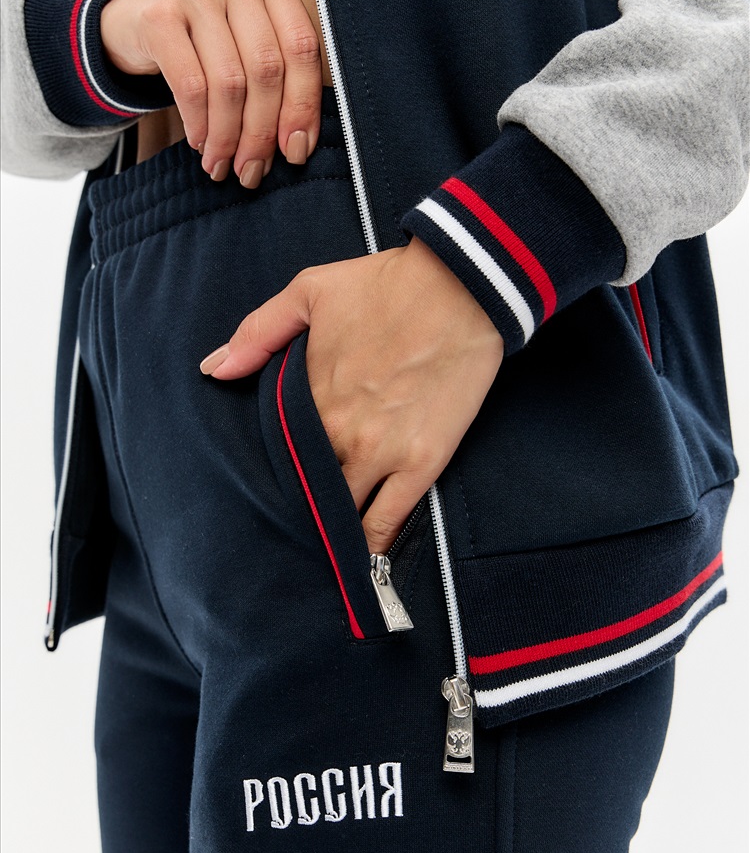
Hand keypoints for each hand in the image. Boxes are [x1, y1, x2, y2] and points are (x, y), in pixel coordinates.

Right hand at [100, 0, 321, 183]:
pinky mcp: (160, 15)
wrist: (133, 18)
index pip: (301, 47)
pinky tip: (201, 142)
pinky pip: (192, 87)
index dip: (303, 106)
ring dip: (229, 136)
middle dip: (262, 132)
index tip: (296, 149)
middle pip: (267, 70)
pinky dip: (200, 125)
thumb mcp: (247, 38)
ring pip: (230, 84)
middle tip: (253, 168)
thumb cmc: (203, 36)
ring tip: (224, 163)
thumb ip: (278, 71)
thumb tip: (297, 143)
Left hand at [200, 238, 503, 554]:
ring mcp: (383, 451)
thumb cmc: (385, 287)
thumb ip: (258, 333)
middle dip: (296, 512)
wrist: (460, 286)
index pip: (277, 454)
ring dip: (330, 535)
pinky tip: (360, 566)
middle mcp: (340, 433)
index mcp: (309, 397)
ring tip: (317, 559)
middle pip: (306, 491)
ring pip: (345, 513)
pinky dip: (372, 544)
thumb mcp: (309, 292)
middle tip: (283, 538)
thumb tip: (214, 369)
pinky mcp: (423, 461)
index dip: (271, 475)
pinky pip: (390, 518)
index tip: (257, 495)